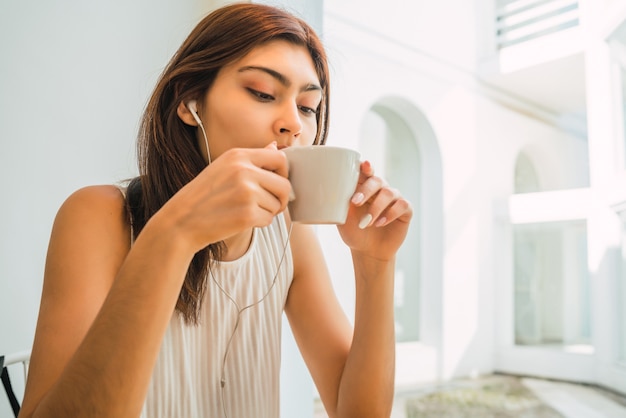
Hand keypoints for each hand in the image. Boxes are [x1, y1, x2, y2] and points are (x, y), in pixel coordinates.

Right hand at [157, 142, 290, 251]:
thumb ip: (252, 159)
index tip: (275, 183)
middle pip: (284, 185)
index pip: (280, 159)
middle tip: (267, 204)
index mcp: (238, 156)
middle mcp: (243, 171)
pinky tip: (241, 220)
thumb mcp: (224, 168)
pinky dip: (259, 223)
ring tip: (246, 210)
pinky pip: (269, 220)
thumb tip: (276, 147)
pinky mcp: (247, 214)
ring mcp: (246, 192)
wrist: (182, 221)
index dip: (283, 174)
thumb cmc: (204, 196)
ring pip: (277, 204)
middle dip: (280, 198)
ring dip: (267, 211)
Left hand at [337, 161, 412, 260]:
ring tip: (367, 222)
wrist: (368, 252)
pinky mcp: (405, 211)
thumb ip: (340, 203)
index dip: (366, 166)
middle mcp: (381, 190)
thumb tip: (332, 190)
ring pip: (389, 193)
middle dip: (366, 190)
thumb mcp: (343, 218)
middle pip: (377, 180)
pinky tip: (380, 223)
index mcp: (365, 187)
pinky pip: (402, 205)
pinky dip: (390, 214)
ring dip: (376, 207)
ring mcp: (394, 199)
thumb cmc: (354, 231)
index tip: (364, 165)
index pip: (366, 171)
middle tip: (355, 202)